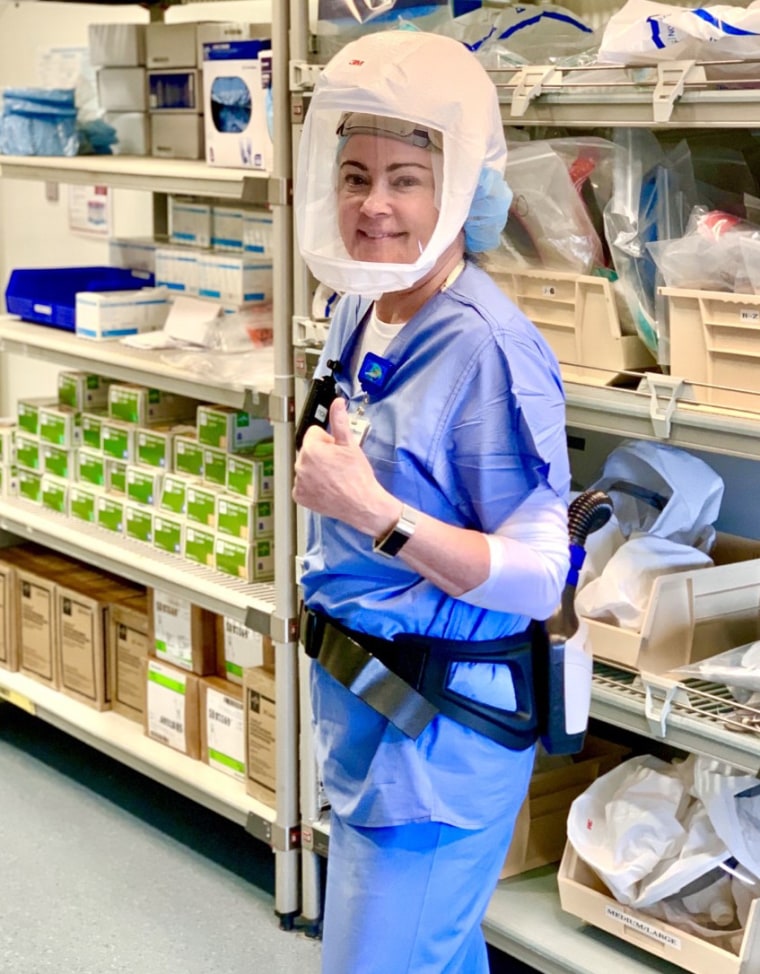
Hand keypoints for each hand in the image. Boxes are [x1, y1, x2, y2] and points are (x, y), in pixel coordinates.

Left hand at [293, 398, 399, 535]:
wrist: (362, 504)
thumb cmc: (358, 476)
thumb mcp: (350, 444)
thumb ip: (339, 421)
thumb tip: (337, 403)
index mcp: (311, 449)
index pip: (314, 434)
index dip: (328, 441)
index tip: (338, 451)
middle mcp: (300, 465)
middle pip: (309, 451)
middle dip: (321, 455)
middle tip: (338, 466)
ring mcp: (299, 482)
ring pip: (306, 467)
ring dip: (316, 470)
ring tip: (334, 478)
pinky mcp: (299, 496)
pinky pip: (303, 484)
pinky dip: (312, 486)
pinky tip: (327, 488)